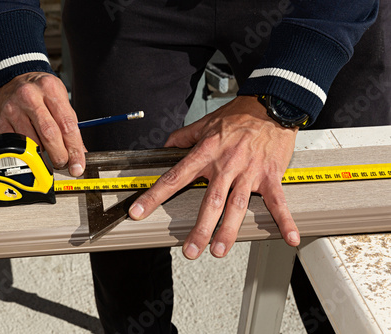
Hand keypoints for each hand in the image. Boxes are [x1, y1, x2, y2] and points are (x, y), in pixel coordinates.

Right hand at [0, 72, 85, 176]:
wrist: (15, 78)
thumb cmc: (42, 92)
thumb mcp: (60, 100)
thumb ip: (70, 126)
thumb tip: (79, 154)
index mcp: (51, 89)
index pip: (67, 125)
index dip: (74, 149)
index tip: (78, 166)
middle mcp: (30, 97)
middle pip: (49, 135)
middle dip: (60, 156)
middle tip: (64, 163)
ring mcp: (13, 108)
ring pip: (32, 143)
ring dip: (44, 156)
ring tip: (50, 156)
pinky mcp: (0, 120)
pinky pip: (17, 144)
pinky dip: (28, 152)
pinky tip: (34, 150)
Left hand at [128, 95, 299, 258]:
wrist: (271, 104)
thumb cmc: (238, 115)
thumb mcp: (205, 123)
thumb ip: (183, 137)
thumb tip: (165, 147)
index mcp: (206, 153)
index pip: (175, 177)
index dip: (155, 196)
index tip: (139, 212)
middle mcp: (225, 164)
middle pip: (210, 200)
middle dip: (199, 227)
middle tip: (190, 249)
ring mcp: (248, 171)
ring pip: (237, 204)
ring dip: (228, 229)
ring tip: (219, 250)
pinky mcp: (270, 175)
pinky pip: (277, 200)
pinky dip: (284, 219)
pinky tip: (288, 236)